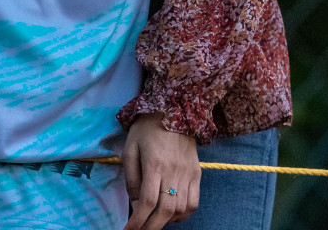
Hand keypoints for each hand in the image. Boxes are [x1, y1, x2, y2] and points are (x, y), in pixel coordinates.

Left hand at [122, 114, 199, 229]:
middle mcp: (174, 170)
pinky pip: (194, 203)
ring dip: (166, 221)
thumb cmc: (146, 128)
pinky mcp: (197, 173)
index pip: (147, 201)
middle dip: (151, 227)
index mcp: (154, 163)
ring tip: (154, 221)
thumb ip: (132, 178)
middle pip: (165, 210)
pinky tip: (172, 215)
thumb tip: (136, 204)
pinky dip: (183, 215)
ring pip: (180, 210)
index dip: (138, 221)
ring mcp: (188, 173)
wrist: (174, 108)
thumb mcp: (130, 149)